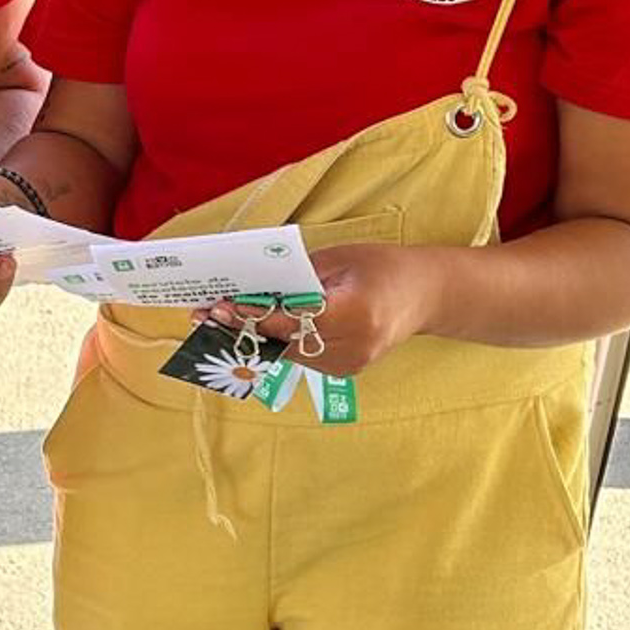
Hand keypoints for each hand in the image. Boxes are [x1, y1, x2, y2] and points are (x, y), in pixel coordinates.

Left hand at [211, 242, 442, 377]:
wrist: (425, 294)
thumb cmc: (382, 266)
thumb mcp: (338, 259)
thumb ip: (296, 277)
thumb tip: (251, 287)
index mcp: (354, 314)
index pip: (290, 320)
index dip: (250, 316)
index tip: (217, 308)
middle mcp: (352, 347)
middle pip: (283, 342)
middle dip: (242, 328)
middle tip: (203, 317)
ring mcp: (350, 365)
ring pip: (288, 353)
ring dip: (254, 337)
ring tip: (219, 321)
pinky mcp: (345, 370)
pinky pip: (301, 357)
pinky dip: (278, 342)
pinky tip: (251, 329)